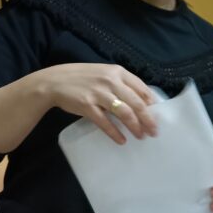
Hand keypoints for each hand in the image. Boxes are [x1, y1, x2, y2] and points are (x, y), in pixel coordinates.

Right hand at [42, 63, 157, 144]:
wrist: (55, 81)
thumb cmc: (81, 78)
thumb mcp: (103, 74)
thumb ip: (120, 83)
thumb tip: (138, 101)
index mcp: (117, 72)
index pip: (141, 88)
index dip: (152, 104)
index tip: (158, 116)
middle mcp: (111, 81)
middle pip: (136, 103)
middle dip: (148, 119)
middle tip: (154, 131)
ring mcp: (99, 94)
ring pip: (125, 113)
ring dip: (135, 127)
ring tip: (141, 136)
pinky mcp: (88, 106)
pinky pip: (106, 122)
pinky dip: (115, 133)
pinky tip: (121, 140)